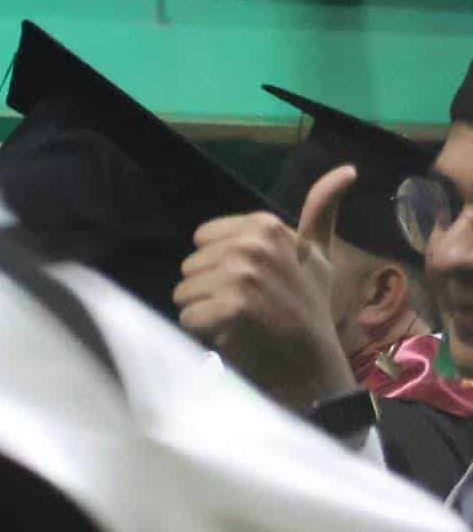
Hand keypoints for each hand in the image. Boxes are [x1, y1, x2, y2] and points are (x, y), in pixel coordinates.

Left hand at [176, 163, 357, 410]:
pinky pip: (187, 317)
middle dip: (211, 289)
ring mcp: (240, 277)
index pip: (203, 239)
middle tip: (249, 306)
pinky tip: (235, 335)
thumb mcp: (317, 254)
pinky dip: (204, 332)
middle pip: (190, 266)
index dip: (220, 264)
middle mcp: (252, 246)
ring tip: (242, 320)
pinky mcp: (228, 309)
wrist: (311, 362)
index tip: (255, 281)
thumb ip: (321, 211)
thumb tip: (347, 169)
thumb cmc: (308, 307)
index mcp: (266, 227)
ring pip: (184, 292)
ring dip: (206, 311)